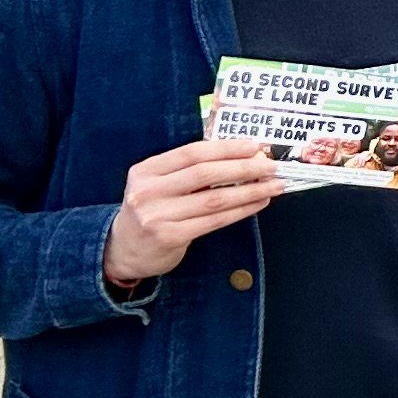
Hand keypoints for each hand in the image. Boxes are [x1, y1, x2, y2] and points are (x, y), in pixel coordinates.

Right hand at [105, 135, 283, 289]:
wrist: (123, 250)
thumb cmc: (151, 210)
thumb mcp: (158, 183)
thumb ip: (189, 169)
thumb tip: (241, 156)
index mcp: (146, 170)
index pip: (192, 152)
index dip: (226, 148)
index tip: (254, 147)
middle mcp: (148, 191)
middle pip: (205, 173)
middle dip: (244, 168)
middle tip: (271, 166)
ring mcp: (157, 215)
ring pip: (214, 199)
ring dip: (250, 191)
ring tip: (273, 185)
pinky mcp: (170, 236)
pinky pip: (214, 220)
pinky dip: (241, 210)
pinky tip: (258, 203)